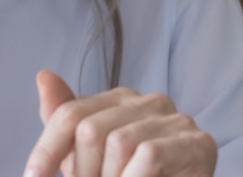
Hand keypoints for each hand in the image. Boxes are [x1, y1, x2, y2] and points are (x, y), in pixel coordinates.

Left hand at [24, 71, 216, 176]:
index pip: (70, 114)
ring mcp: (175, 120)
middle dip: (85, 172)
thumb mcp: (89, 160)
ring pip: (119, 143)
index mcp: (119, 100)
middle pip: (91, 129)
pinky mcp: (198, 143)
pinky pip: (149, 155)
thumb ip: (65, 123)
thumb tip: (43, 75)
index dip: (47, 150)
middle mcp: (148, 101)